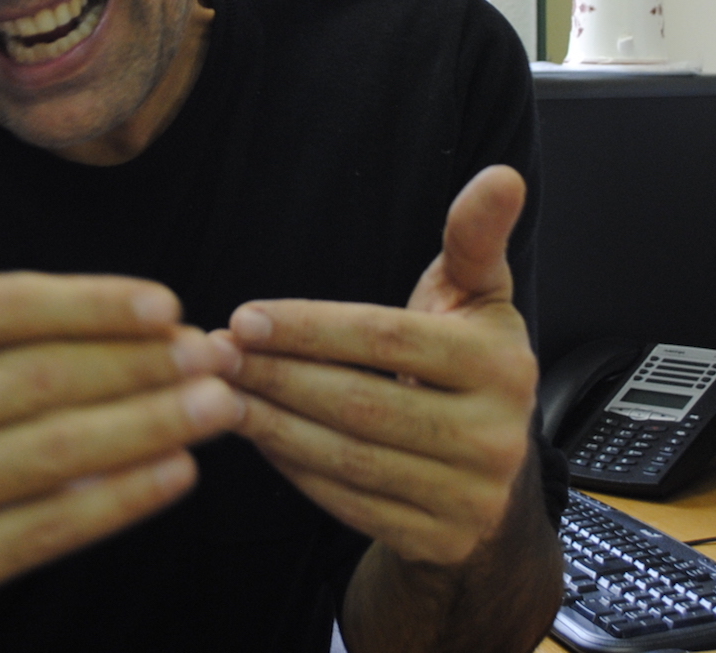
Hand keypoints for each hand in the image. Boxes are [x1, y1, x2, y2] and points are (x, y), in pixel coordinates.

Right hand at [0, 169, 244, 646]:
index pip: (0, 308)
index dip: (92, 304)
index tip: (169, 305)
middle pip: (37, 380)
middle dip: (142, 365)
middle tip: (215, 355)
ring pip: (53, 453)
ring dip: (152, 426)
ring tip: (219, 407)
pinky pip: (47, 531)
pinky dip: (122, 499)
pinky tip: (177, 471)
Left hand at [219, 165, 536, 565]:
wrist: (497, 477)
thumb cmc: (467, 366)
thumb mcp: (478, 298)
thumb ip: (474, 237)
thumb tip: (501, 175)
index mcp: (500, 364)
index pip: (386, 338)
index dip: (309, 327)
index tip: (245, 316)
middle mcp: (494, 434)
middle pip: (359, 401)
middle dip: (276, 375)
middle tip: (213, 354)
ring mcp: (468, 496)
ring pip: (347, 457)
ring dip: (271, 423)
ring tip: (218, 392)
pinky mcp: (438, 540)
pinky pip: (348, 503)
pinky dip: (293, 470)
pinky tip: (257, 435)